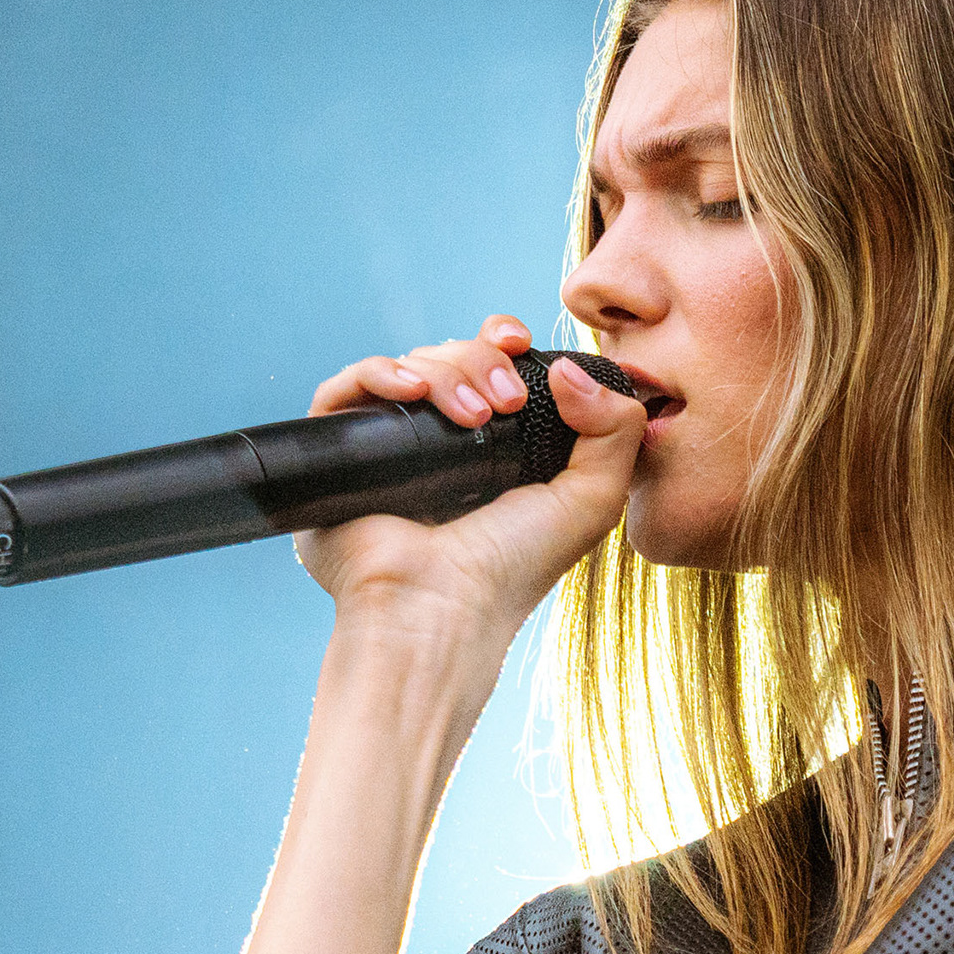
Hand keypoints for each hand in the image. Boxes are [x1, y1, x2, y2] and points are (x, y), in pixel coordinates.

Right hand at [295, 316, 648, 646]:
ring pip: (408, 366)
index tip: (519, 344)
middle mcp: (437, 444)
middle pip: (451, 358)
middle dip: (482, 362)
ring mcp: (386, 448)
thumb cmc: (512, 570)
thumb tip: (570, 367)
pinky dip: (380, 374)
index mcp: (490, 449)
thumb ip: (615, 429)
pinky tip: (411, 392)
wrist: (439, 609)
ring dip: (446, 373)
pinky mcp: (338, 454)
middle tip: (505, 403)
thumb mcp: (591, 500)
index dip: (500, 343)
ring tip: (472, 417)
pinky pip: (346, 387)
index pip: (488, 366)